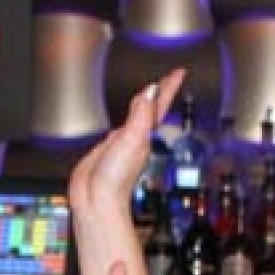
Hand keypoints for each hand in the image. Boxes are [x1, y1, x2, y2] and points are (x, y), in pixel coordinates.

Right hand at [69, 70, 186, 214]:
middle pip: (150, 110)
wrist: (96, 201)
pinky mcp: (107, 151)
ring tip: (149, 94)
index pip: (158, 105)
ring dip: (143, 106)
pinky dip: (124, 121)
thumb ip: (141, 115)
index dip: (168, 87)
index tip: (179, 73)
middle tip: (167, 80)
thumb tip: (152, 91)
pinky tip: (124, 122)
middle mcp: (136, 139)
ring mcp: (122, 145)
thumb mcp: (132, 140)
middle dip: (158, 93)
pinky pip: (119, 129)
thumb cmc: (116, 179)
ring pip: (136, 119)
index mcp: (144, 134)